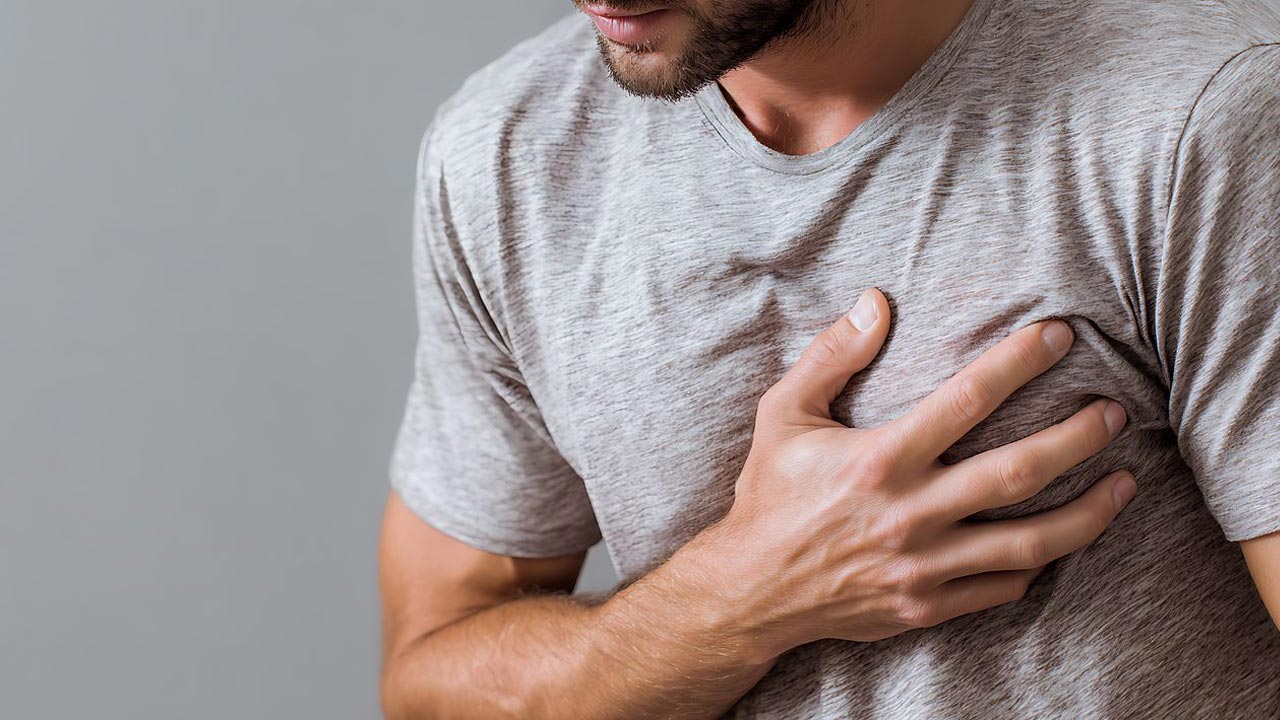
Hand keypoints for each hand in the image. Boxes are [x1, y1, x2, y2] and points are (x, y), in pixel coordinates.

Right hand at [716, 288, 1134, 653]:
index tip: (1059, 335)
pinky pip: (1001, 588)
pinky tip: (1060, 541)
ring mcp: (923, 566)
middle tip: (1113, 413)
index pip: (966, 399)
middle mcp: (908, 513)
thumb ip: (830, 356)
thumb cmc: (768, 494)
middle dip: (1078, 438)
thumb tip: (875, 301)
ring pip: (1029, 541)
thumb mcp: (782, 414)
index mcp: (877, 458)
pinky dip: (1037, 565)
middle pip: (1018, 471)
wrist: (750, 590)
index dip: (1019, 361)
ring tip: (1125, 483)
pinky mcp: (926, 606)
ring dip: (1088, 511)